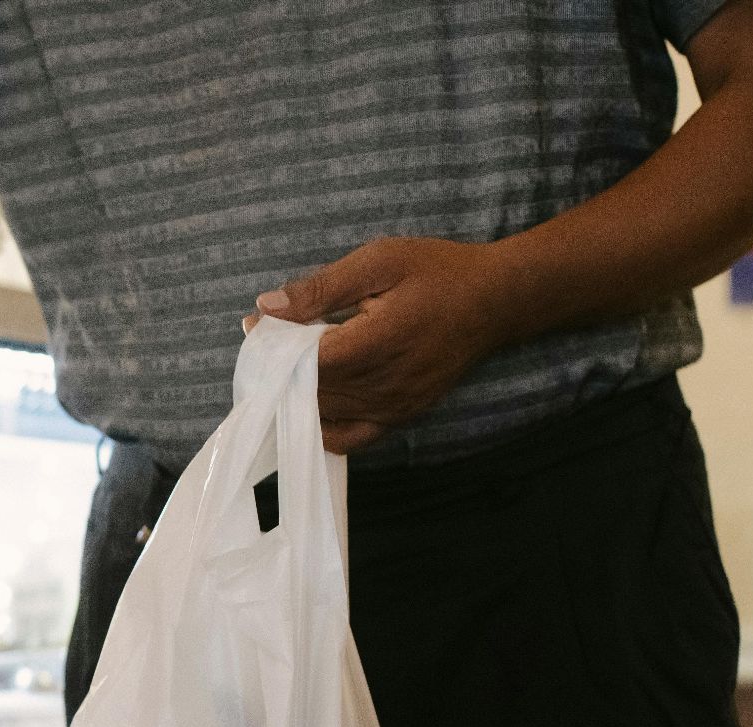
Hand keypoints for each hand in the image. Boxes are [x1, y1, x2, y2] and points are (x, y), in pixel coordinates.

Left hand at [242, 237, 526, 453]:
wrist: (496, 301)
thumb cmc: (438, 273)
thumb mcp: (379, 261)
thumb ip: (321, 288)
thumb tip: (266, 307)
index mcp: (379, 343)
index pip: (307, 361)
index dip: (274, 347)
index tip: (256, 326)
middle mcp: (386, 386)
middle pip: (310, 391)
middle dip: (278, 369)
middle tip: (266, 341)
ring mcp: (394, 408)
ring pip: (323, 415)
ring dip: (295, 394)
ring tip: (286, 362)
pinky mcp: (401, 418)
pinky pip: (348, 438)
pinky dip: (322, 424)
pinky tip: (311, 400)